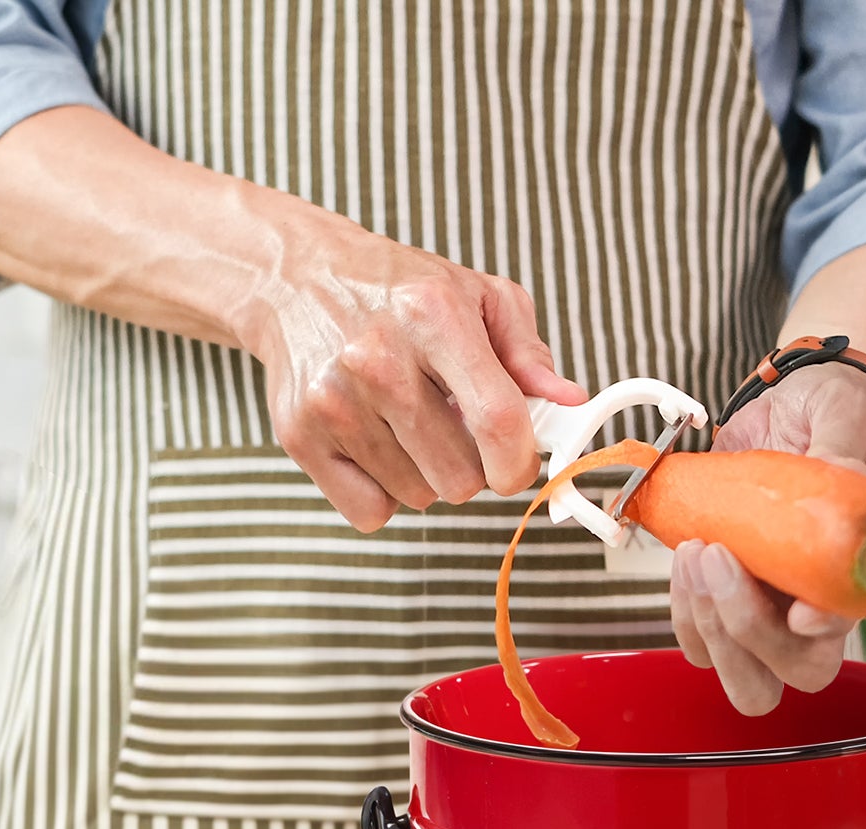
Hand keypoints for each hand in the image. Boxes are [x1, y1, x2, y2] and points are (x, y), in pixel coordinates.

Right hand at [240, 200, 585, 530]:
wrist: (297, 279)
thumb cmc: (397, 292)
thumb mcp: (475, 296)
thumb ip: (527, 352)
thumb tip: (568, 401)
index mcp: (432, 317)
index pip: (497, 421)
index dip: (519, 463)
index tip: (516, 464)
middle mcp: (378, 360)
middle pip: (458, 479)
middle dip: (470, 468)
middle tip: (454, 431)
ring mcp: (334, 401)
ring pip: (418, 497)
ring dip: (425, 475)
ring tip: (408, 426)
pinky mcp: (300, 435)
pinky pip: (370, 512)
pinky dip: (383, 494)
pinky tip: (378, 448)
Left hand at [670, 362, 865, 713]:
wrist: (788, 409)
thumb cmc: (832, 414)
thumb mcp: (846, 413)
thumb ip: (843, 446)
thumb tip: (841, 474)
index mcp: (862, 569)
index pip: (850, 624)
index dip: (822, 630)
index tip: (796, 613)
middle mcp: (816, 604)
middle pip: (792, 673)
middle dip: (746, 633)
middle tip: (718, 558)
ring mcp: (768, 609)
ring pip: (737, 668)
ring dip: (706, 621)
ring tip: (698, 549)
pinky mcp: (724, 599)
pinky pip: (698, 638)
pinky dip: (684, 608)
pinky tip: (687, 557)